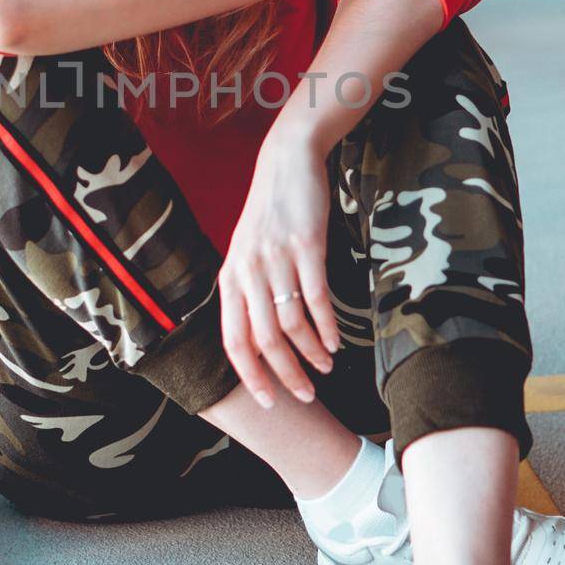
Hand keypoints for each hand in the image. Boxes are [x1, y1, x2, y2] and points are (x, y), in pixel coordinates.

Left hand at [218, 133, 340, 406]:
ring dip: (311, 355)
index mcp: (229, 278)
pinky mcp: (306, 246)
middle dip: (286, 375)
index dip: (250, 376)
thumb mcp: (246, 254)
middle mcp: (248, 271)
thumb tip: (257, 345)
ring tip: (325, 368)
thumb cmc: (268, 215)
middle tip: (306, 396)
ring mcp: (277, 258)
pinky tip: (335, 342)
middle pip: (265, 340)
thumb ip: (247, 295)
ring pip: (292, 324)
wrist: (286, 162)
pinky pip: (316, 298)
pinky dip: (327, 326)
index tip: (268, 402)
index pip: (233, 340)